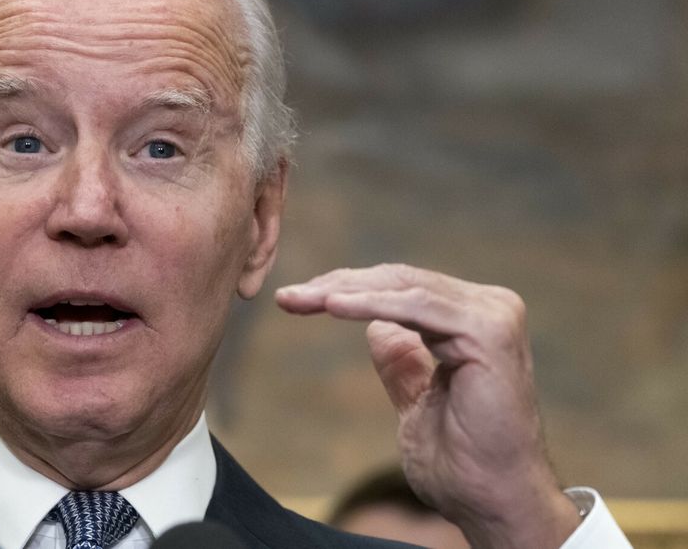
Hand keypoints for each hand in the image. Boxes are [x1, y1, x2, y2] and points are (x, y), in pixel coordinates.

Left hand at [277, 264, 580, 548]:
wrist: (493, 500)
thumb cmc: (461, 463)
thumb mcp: (417, 403)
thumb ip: (403, 364)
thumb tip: (376, 329)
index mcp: (473, 322)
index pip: (401, 290)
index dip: (348, 290)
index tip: (297, 300)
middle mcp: (490, 308)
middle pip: (399, 282)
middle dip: (338, 286)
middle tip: (288, 297)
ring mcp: (494, 316)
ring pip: (404, 288)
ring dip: (346, 292)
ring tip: (302, 300)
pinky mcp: (489, 331)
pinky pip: (417, 307)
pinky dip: (372, 304)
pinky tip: (332, 307)